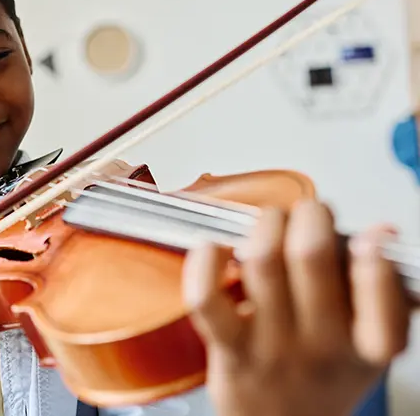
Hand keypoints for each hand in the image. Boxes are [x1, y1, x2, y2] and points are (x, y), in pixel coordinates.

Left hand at [183, 199, 409, 415]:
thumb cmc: (320, 372)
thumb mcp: (367, 340)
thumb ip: (381, 289)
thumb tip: (382, 231)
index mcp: (368, 343)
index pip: (383, 303)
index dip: (374, 262)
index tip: (367, 239)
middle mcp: (322, 345)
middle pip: (311, 255)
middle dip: (307, 215)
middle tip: (305, 217)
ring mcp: (271, 346)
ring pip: (262, 261)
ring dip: (263, 226)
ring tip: (268, 227)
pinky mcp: (228, 348)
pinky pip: (206, 297)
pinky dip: (204, 260)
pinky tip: (214, 249)